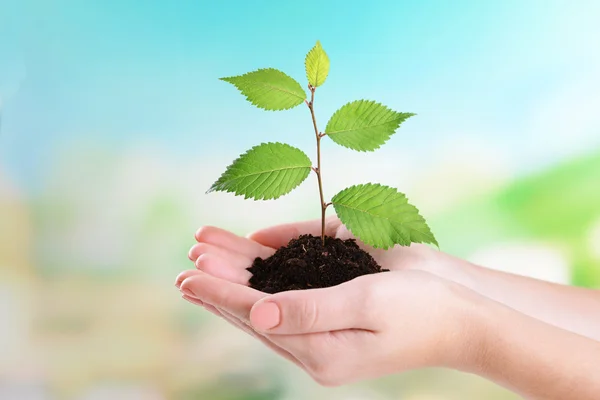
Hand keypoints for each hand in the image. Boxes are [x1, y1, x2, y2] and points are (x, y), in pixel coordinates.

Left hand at [176, 218, 480, 384]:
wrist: (464, 312)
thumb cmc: (423, 309)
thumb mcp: (367, 306)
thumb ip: (310, 310)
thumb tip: (255, 312)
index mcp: (320, 352)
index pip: (257, 318)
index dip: (220, 293)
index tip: (188, 275)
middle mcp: (316, 340)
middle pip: (255, 306)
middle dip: (221, 279)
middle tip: (188, 259)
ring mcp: (325, 322)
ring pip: (269, 294)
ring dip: (239, 269)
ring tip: (205, 248)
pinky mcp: (336, 302)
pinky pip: (295, 283)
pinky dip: (272, 264)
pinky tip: (255, 247)